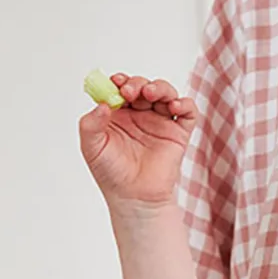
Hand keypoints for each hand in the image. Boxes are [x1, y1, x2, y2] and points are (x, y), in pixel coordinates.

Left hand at [79, 74, 196, 210]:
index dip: (119, 81)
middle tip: (130, 91)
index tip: (115, 82)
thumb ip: (90, 125)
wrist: (133, 198)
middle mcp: (140, 115)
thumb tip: (101, 104)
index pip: (121, 88)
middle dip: (137, 83)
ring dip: (160, 87)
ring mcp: (160, 122)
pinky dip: (184, 104)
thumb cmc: (111, 174)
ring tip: (150, 93)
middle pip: (143, 86)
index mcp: (119, 114)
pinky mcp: (178, 133)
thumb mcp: (91, 149)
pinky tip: (174, 106)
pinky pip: (187, 112)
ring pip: (165, 93)